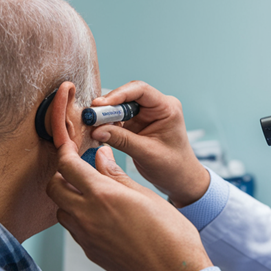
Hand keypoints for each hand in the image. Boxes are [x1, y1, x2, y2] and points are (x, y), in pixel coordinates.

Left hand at [47, 141, 212, 270]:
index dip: (65, 152)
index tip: (68, 147)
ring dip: (68, 198)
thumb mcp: (145, 194)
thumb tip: (101, 157)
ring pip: (61, 211)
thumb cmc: (169, 235)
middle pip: (54, 188)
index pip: (68, 166)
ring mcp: (86, 237)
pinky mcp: (90, 252)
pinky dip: (78, 218)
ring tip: (89, 194)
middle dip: (60, 174)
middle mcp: (87, 216)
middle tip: (77, 169)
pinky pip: (73, 230)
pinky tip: (98, 216)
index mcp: (102, 195)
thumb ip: (117, 175)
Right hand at [91, 81, 209, 207]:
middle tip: (90, 116)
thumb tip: (96, 131)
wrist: (180, 180)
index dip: (119, 94)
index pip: (141, 90)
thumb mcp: (147, 153)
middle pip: (127, 96)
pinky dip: (108, 124)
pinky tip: (98, 130)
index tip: (100, 105)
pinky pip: (119, 118)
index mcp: (167, 108)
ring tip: (91, 124)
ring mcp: (146, 115)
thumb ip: (122, 140)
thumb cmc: (173, 167)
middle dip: (108, 106)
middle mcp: (157, 107)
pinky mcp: (137, 124)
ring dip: (106, 115)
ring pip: (120, 107)